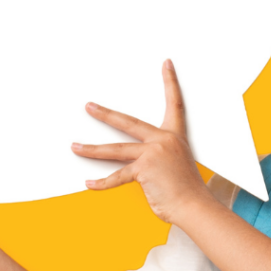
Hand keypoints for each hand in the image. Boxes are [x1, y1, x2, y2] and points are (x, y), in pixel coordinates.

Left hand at [72, 60, 211, 223]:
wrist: (195, 206)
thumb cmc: (186, 191)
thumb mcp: (175, 166)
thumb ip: (158, 159)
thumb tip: (138, 166)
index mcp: (174, 137)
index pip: (175, 103)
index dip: (170, 82)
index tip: (166, 64)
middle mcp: (164, 140)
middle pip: (128, 122)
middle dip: (105, 114)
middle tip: (89, 107)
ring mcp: (153, 154)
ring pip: (115, 149)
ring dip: (92, 149)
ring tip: (75, 146)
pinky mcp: (144, 170)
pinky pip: (117, 176)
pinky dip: (102, 183)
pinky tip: (89, 184)